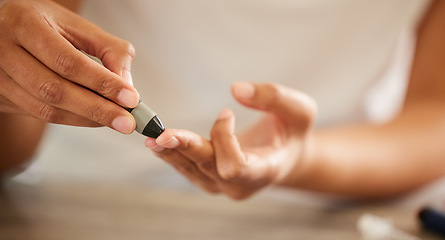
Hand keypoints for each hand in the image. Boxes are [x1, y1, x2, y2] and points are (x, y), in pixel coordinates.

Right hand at [0, 0, 138, 133]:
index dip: (101, 83)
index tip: (130, 98)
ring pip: (46, 109)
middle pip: (54, 90)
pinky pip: (40, 115)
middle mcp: (4, 49)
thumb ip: (108, 49)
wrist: (4, 29)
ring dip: (86, 119)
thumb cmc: (44, 24)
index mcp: (25, 23)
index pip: (68, 61)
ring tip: (115, 121)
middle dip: (97, 109)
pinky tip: (93, 117)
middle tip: (127, 121)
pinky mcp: (0, 97)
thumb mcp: (76, 25)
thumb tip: (126, 85)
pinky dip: (72, 119)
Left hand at [146, 82, 316, 199]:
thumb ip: (274, 97)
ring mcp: (222, 186)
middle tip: (161, 134)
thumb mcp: (300, 109)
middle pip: (207, 167)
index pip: (235, 164)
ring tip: (151, 137)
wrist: (286, 157)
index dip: (225, 139)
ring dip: (172, 152)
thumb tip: (236, 89)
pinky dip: (172, 153)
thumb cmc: (294, 132)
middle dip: (185, 148)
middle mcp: (241, 185)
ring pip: (192, 170)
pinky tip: (157, 141)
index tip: (226, 112)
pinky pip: (188, 169)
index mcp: (265, 171)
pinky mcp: (209, 180)